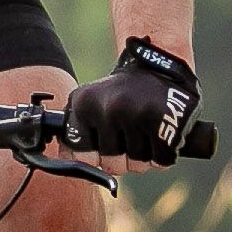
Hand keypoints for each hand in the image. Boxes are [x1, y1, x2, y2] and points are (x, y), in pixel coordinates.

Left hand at [62, 35, 201, 165]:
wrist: (164, 66)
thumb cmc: (125, 92)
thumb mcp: (93, 102)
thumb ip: (77, 130)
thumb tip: (66, 159)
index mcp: (85, 102)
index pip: (80, 156)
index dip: (93, 156)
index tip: (101, 144)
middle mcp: (109, 107)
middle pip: (111, 164)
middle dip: (121, 157)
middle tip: (129, 132)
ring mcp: (136, 115)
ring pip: (136, 164)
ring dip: (143, 155)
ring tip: (146, 129)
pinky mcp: (164, 123)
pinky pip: (160, 160)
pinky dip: (163, 154)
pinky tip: (161, 133)